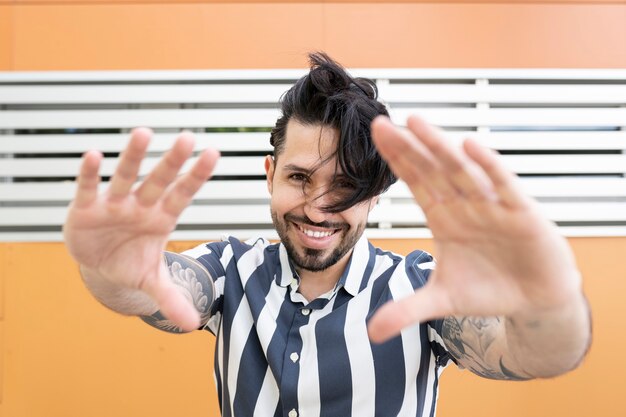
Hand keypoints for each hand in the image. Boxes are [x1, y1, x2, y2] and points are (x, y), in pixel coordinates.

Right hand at [63, 128, 219, 330]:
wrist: (100, 265)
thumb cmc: (130, 263)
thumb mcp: (151, 282)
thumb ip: (171, 298)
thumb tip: (192, 324)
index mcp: (161, 218)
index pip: (183, 194)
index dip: (197, 176)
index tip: (213, 154)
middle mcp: (141, 205)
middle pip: (159, 180)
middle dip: (172, 161)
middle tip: (187, 137)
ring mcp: (115, 204)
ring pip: (126, 177)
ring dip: (133, 157)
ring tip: (143, 133)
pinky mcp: (87, 208)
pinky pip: (88, 188)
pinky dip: (89, 174)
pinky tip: (92, 156)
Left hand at [367, 115, 581, 342]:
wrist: (534, 298)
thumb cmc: (488, 289)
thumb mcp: (442, 301)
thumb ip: (407, 310)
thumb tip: (371, 333)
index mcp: (443, 216)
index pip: (416, 182)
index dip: (396, 159)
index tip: (375, 135)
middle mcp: (464, 204)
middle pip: (432, 170)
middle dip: (408, 148)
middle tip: (381, 123)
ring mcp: (490, 205)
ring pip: (462, 170)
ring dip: (440, 148)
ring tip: (416, 123)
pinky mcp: (520, 212)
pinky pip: (502, 185)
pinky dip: (489, 167)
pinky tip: (471, 146)